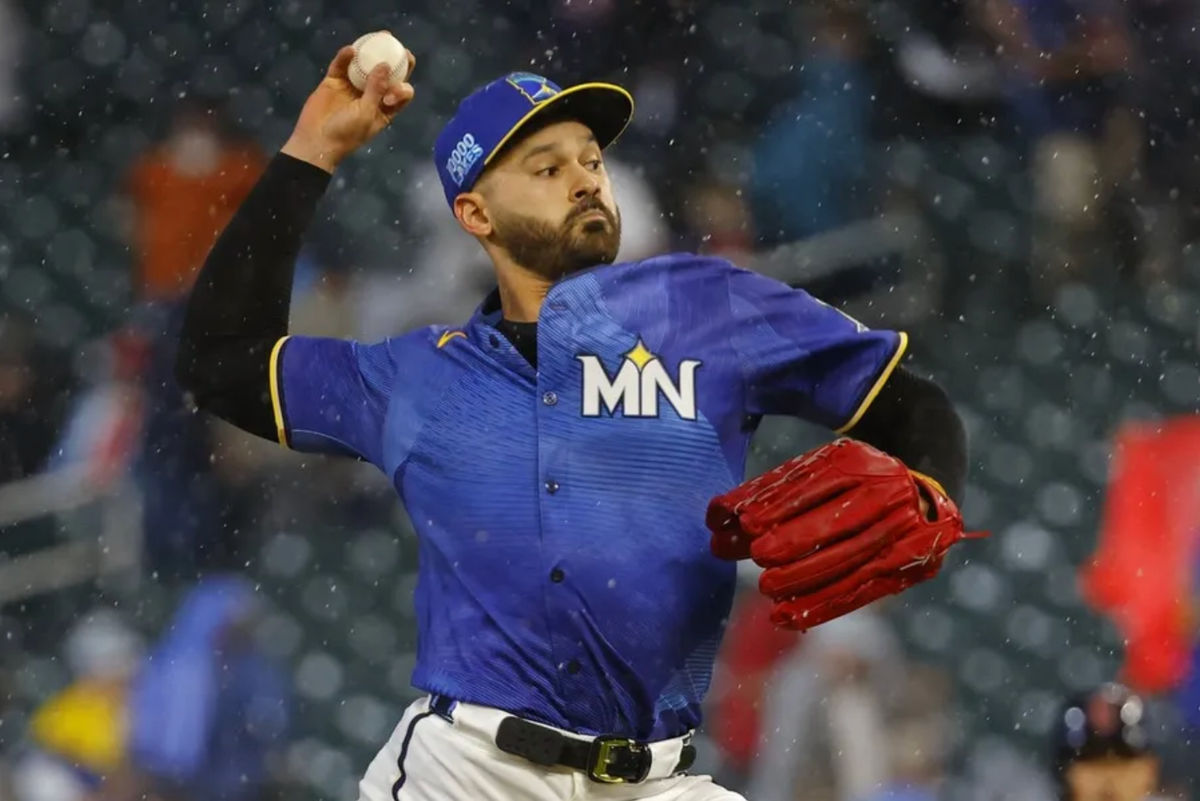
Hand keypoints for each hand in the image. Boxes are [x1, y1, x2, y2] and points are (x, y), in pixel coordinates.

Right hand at [282, 40, 415, 172]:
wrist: (317, 141)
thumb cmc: (347, 133)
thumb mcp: (367, 114)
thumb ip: (376, 90)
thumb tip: (385, 65)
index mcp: (384, 109)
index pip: (400, 93)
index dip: (404, 86)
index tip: (398, 85)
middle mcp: (370, 96)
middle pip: (386, 75)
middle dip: (395, 61)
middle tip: (399, 47)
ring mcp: (352, 88)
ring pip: (365, 66)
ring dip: (371, 52)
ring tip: (379, 36)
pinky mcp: (334, 82)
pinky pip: (341, 66)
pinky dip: (345, 57)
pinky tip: (350, 50)